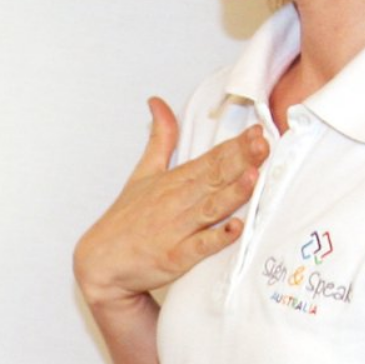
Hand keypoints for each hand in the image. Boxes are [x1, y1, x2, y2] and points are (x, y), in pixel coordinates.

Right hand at [75, 97, 267, 305]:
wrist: (101, 261)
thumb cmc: (126, 218)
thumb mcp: (143, 171)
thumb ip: (160, 138)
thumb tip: (158, 102)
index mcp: (175, 180)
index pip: (211, 158)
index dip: (236, 145)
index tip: (257, 132)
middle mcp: (178, 201)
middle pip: (214, 177)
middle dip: (240, 160)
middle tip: (263, 143)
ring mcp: (176, 229)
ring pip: (210, 208)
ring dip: (233, 192)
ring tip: (254, 176)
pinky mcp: (174, 257)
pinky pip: (199, 247)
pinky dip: (216, 238)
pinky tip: (235, 228)